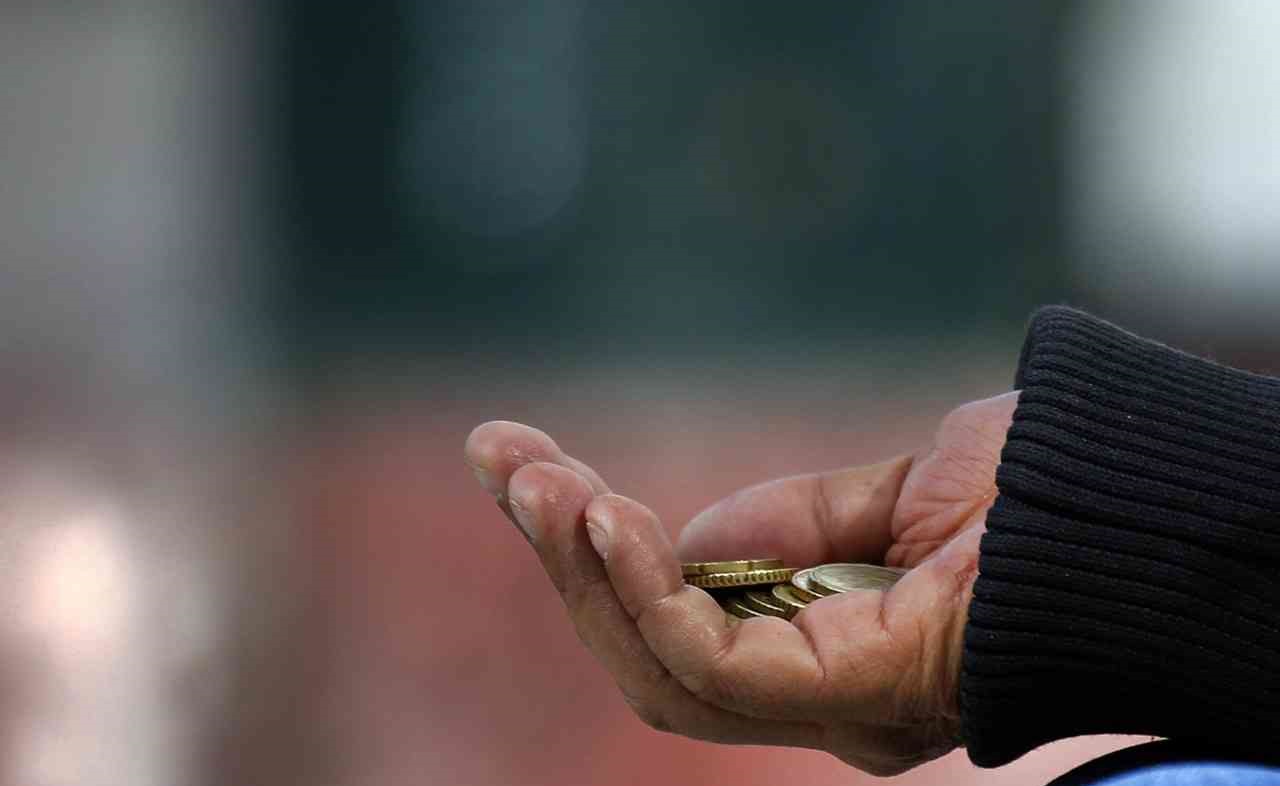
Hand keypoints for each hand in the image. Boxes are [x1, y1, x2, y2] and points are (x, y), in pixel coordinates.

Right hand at [463, 392, 1016, 774]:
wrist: (1135, 500)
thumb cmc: (1035, 499)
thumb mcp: (883, 495)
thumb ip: (785, 522)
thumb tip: (687, 533)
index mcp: (824, 655)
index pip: (678, 621)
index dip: (595, 548)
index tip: (525, 460)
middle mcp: (816, 701)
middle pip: (648, 650)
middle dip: (565, 556)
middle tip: (500, 459)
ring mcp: (831, 711)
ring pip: (658, 668)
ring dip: (583, 569)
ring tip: (532, 482)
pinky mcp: (850, 699)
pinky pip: (713, 663)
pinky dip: (647, 592)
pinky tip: (602, 516)